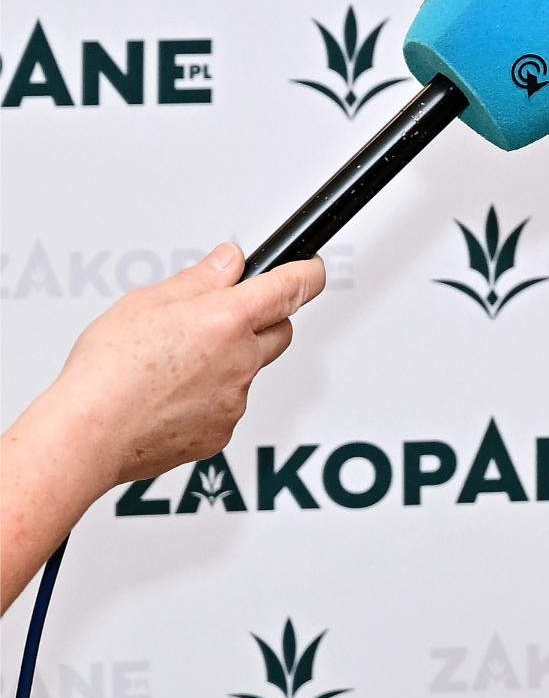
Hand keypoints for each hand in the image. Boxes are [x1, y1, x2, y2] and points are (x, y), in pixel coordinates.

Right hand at [44, 242, 327, 491]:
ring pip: (249, 372)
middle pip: (280, 331)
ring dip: (228, 364)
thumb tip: (230, 262)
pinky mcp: (221, 434)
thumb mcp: (147, 302)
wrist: (86, 435)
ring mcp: (234, 400)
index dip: (308, 272)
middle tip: (222, 322)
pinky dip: (209, 400)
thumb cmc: (106, 372)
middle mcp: (241, 360)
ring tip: (173, 368)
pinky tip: (169, 398)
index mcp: (228, 320)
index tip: (313, 267)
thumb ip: (200, 279)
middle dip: (262, 321)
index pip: (293, 287)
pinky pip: (227, 407)